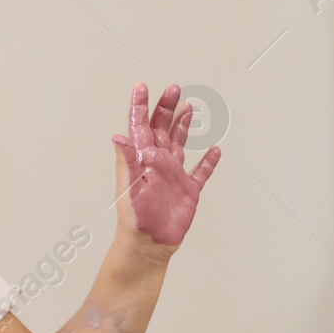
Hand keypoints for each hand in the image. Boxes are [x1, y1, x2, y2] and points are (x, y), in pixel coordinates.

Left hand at [111, 83, 221, 249]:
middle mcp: (157, 163)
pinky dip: (209, 162)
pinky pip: (201, 172)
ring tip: (188, 107)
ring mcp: (174, 176)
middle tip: (173, 88)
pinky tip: (215, 151)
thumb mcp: (129, 188)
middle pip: (162, 128)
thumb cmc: (134, 220)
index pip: (139, 126)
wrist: (148, 246)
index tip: (140, 87)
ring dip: (183, 125)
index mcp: (141, 159)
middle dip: (166, 108)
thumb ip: (126, 161)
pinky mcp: (188, 191)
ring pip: (179, 143)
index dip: (140, 106)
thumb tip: (117, 137)